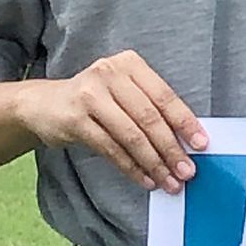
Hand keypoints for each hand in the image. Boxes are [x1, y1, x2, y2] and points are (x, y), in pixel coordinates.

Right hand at [20, 52, 205, 191]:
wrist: (44, 104)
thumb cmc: (95, 100)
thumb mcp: (123, 93)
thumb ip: (151, 110)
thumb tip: (186, 143)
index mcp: (129, 64)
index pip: (164, 96)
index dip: (185, 122)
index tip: (201, 144)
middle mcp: (109, 74)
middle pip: (149, 118)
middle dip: (171, 149)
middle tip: (187, 171)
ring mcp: (89, 95)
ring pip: (131, 135)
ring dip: (154, 163)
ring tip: (169, 181)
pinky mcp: (75, 119)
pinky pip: (110, 149)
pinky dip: (131, 167)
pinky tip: (146, 179)